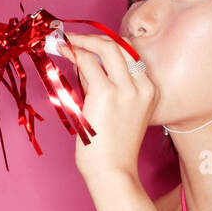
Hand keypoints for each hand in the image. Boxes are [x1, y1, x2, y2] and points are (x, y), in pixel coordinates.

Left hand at [61, 32, 156, 182]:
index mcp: (149, 90)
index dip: (107, 45)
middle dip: (94, 38)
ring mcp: (126, 88)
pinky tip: (62, 51)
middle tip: (72, 38)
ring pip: (104, 48)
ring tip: (63, 42)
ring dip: (81, 41)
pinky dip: (73, 53)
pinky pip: (88, 62)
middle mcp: (142, 85)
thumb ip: (104, 86)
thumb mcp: (117, 112)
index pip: (129, 55)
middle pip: (120, 46)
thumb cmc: (112, 149)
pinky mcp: (106, 93)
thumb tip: (83, 62)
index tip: (88, 44)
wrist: (113, 172)